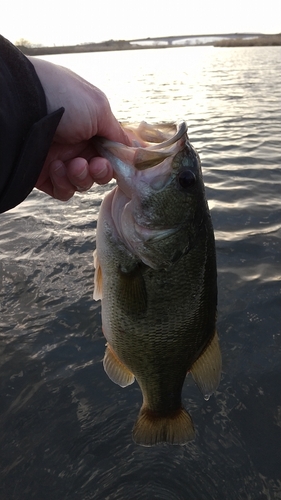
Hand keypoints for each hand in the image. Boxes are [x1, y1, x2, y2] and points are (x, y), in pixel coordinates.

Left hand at [29, 57, 128, 199]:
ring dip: (83, 177)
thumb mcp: (99, 108)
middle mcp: (77, 144)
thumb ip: (118, 132)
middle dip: (102, 171)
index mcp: (91, 127)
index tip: (123, 164)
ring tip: (74, 165)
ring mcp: (61, 160)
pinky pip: (65, 191)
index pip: (111, 151)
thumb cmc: (64, 99)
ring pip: (84, 183)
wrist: (24, 106)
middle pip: (100, 172)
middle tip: (96, 165)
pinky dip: (64, 183)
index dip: (118, 160)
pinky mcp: (45, 176)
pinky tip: (56, 166)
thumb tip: (135, 148)